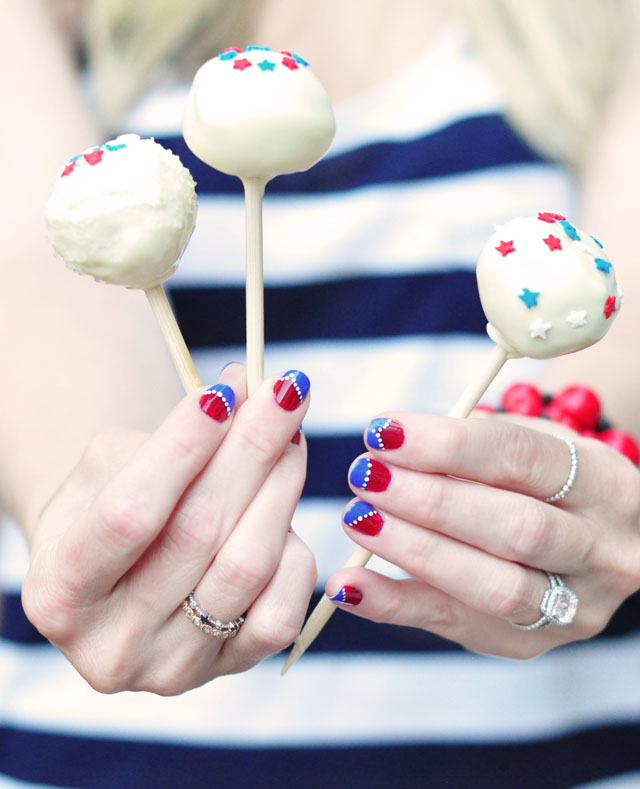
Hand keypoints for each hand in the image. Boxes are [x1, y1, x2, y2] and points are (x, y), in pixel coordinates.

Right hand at [22, 365, 315, 692]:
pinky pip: (281, 609)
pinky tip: (283, 508)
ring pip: (246, 567)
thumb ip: (173, 434)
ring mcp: (173, 669)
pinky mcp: (228, 671)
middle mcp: (112, 645)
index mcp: (60, 591)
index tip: (225, 389)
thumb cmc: (110, 503)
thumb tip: (247, 390)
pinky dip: (293, 548)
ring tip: (291, 436)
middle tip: (284, 393)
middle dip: (251, 450)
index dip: (183, 447)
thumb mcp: (114, 464)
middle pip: (197, 535)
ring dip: (280, 487)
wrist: (124, 571)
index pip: (129, 514)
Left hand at [327, 413, 639, 657]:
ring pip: (493, 587)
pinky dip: (394, 605)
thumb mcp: (532, 448)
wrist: (590, 541)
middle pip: (515, 528)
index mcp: (606, 484)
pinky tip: (348, 586)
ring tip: (358, 519)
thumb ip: (475, 449)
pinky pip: (455, 626)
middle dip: (430, 500)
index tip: (384, 431)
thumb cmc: (543, 482)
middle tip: (366, 476)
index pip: (524, 458)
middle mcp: (603, 551)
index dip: (448, 445)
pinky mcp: (530, 644)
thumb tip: (394, 451)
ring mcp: (575, 608)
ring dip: (413, 551)